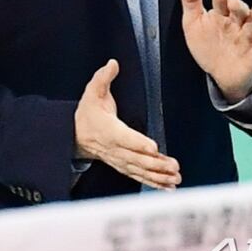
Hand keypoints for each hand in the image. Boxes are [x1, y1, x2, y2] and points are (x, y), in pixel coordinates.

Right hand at [74, 59, 180, 189]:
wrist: (75, 135)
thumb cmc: (88, 112)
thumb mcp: (92, 91)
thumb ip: (103, 77)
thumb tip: (113, 63)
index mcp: (108, 129)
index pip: (124, 138)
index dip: (139, 143)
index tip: (153, 147)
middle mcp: (114, 148)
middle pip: (136, 158)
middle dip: (156, 164)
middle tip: (174, 166)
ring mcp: (119, 159)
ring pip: (140, 170)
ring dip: (158, 176)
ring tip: (175, 178)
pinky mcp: (124, 166)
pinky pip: (139, 176)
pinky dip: (154, 183)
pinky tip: (169, 187)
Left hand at [180, 0, 251, 102]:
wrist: (220, 74)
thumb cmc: (207, 45)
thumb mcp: (193, 22)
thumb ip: (191, 0)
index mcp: (222, 14)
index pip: (222, 3)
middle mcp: (237, 24)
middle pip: (240, 12)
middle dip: (238, 6)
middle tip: (233, 2)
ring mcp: (246, 40)